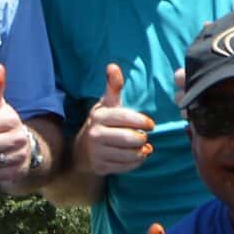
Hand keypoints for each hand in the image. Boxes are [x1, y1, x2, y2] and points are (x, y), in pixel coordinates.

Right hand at [77, 62, 155, 178]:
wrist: (82, 150)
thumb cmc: (101, 123)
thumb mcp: (106, 104)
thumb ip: (113, 87)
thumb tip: (112, 66)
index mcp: (99, 116)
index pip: (125, 118)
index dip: (142, 121)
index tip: (151, 125)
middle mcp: (96, 134)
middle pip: (130, 139)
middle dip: (141, 138)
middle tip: (143, 136)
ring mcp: (97, 153)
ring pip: (130, 154)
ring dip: (141, 151)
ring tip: (141, 146)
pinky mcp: (101, 167)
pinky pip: (127, 166)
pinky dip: (136, 162)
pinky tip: (136, 156)